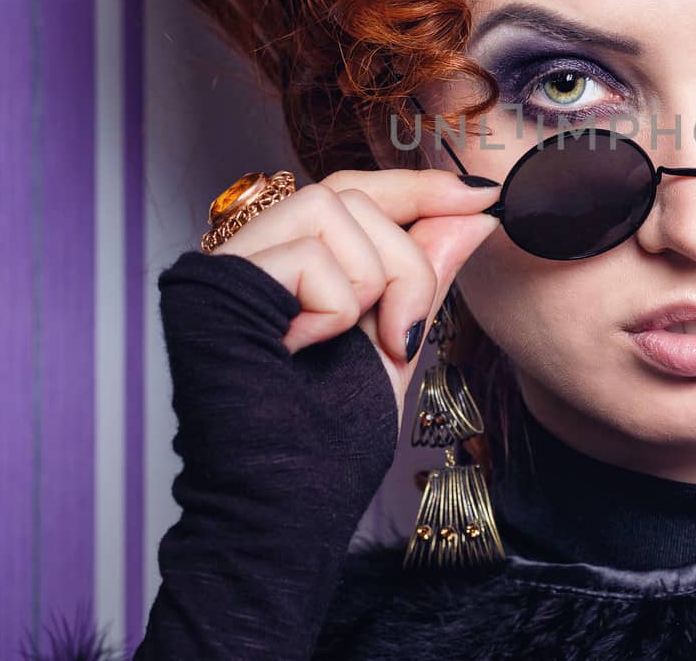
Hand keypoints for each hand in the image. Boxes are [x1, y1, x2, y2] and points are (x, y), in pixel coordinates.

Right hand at [209, 168, 501, 424]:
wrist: (282, 508)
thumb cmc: (326, 445)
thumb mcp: (396, 342)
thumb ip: (426, 273)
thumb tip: (471, 216)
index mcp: (287, 263)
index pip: (352, 190)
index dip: (417, 187)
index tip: (483, 198)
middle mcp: (249, 254)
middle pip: (349, 193)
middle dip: (406, 260)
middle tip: (405, 332)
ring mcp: (225, 265)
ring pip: (332, 208)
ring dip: (374, 283)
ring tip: (355, 346)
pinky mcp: (211, 284)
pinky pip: (309, 254)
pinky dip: (335, 309)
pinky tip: (304, 350)